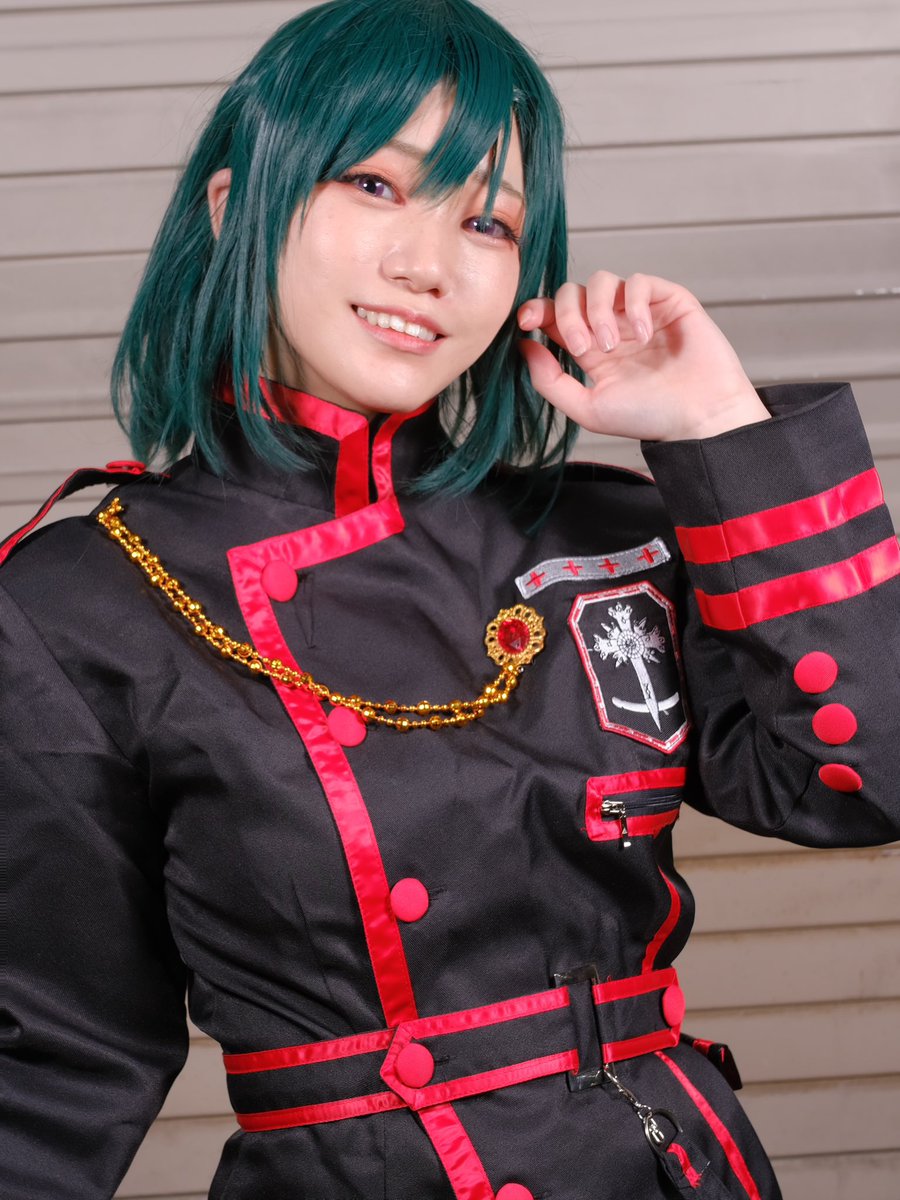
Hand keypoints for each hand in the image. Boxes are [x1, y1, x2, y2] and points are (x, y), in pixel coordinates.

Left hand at [517, 272, 769, 441]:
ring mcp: (640, 311)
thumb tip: (524, 346)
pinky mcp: (669, 300)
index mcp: (591, 350)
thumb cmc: (650, 418)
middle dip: (568, 315)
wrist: (700, 418)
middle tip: (582, 348)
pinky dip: (635, 304)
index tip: (526, 322)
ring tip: (611, 345)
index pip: (555, 315)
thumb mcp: (588, 408)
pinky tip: (644, 335)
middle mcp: (613, 326)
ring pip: (603, 281)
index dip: (537, 310)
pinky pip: (639, 281)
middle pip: (573, 293)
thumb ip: (551, 381)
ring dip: (598, 311)